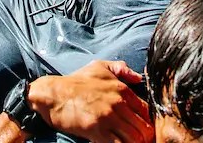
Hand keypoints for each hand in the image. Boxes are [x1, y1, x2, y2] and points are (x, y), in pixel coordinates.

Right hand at [28, 60, 152, 142]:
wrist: (54, 94)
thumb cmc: (76, 81)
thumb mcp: (99, 67)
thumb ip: (121, 69)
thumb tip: (138, 77)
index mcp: (122, 89)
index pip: (147, 111)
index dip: (148, 122)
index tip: (143, 127)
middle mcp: (118, 104)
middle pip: (144, 128)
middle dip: (144, 136)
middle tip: (138, 139)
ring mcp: (108, 118)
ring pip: (134, 138)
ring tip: (127, 142)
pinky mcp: (97, 131)